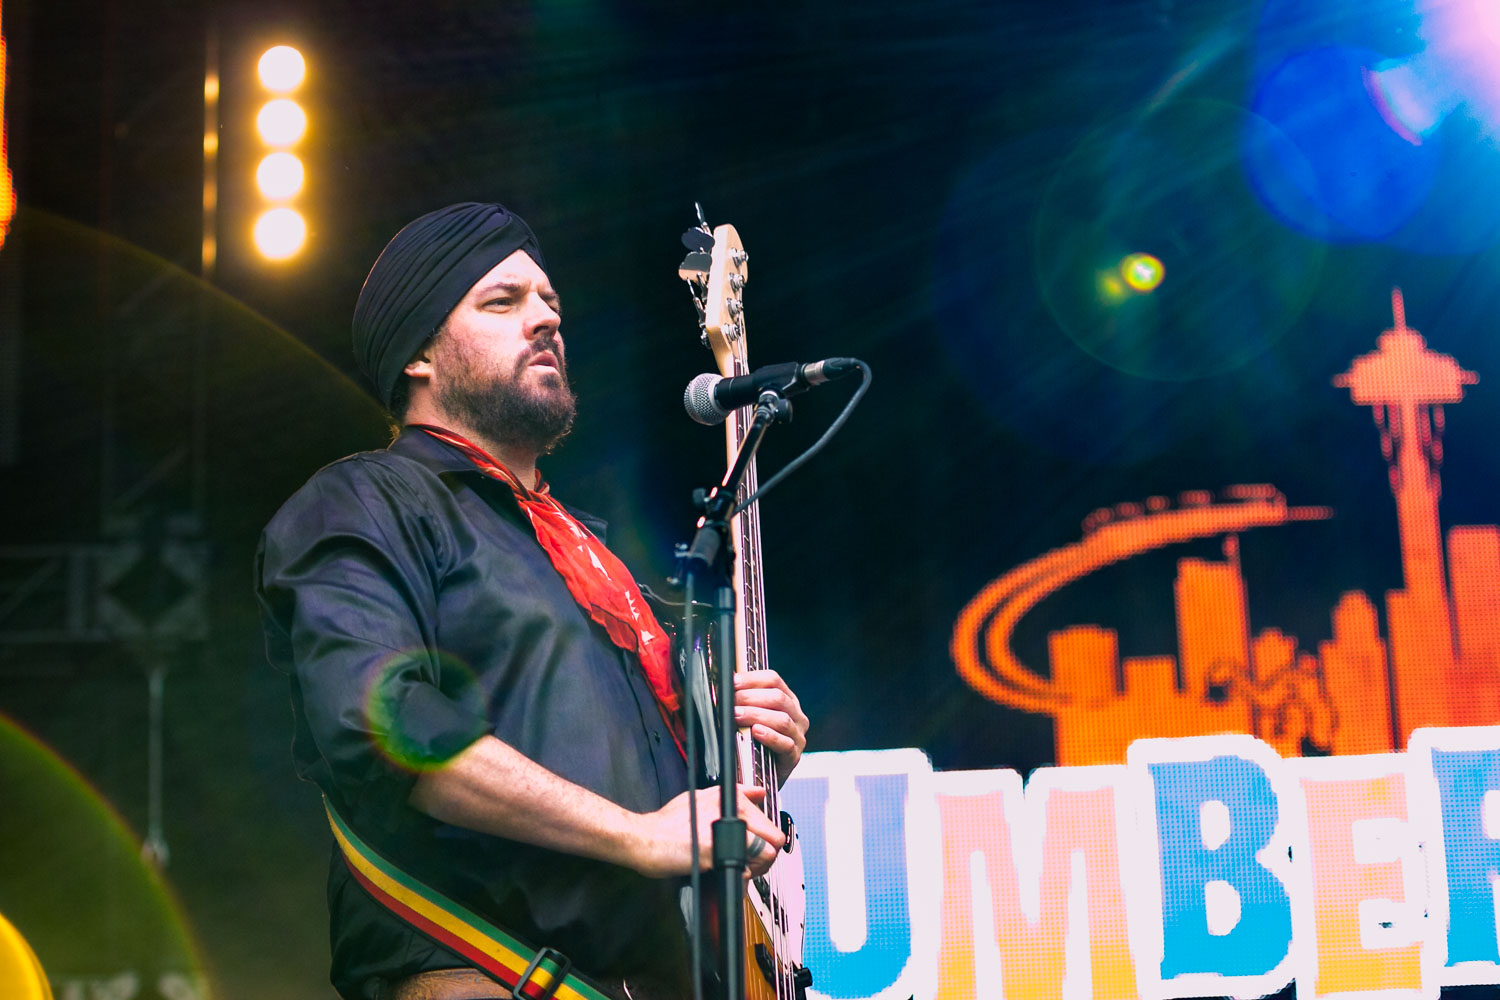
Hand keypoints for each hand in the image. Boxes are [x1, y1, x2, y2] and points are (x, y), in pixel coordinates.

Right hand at [628, 785, 786, 878]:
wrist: (642, 839)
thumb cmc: (666, 825)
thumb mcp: (701, 797)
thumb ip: (734, 795)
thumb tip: (758, 791)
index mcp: (730, 797)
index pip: (769, 820)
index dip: (763, 837)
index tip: (752, 845)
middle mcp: (731, 809)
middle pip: (774, 837)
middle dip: (765, 855)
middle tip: (745, 862)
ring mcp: (725, 828)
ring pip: (767, 853)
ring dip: (757, 867)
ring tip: (737, 869)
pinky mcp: (717, 849)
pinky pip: (747, 866)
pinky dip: (742, 875)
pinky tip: (726, 872)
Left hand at [734, 669, 808, 783]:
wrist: (762, 775)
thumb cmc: (755, 742)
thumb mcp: (751, 717)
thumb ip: (743, 700)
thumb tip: (723, 684)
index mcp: (787, 700)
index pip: (773, 680)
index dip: (751, 679)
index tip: (732, 683)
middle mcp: (797, 715)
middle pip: (777, 698)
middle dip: (750, 697)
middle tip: (730, 702)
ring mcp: (798, 736)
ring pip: (782, 720)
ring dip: (756, 715)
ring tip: (737, 716)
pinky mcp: (794, 756)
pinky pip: (785, 744)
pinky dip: (770, 737)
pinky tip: (756, 732)